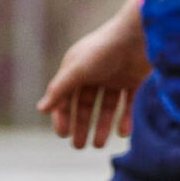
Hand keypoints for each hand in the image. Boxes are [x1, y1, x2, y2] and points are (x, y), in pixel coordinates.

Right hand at [39, 12, 150, 148]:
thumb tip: (40, 110)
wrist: (139, 34)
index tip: (63, 135)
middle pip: (84, 104)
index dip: (62, 115)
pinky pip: (127, 103)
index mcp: (76, 68)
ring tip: (99, 145)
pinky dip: (125, 118)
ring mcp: (114, 76)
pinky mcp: (133, 79)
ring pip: (106, 106)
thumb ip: (59, 90)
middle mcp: (94, 73)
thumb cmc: (104, 49)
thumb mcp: (78, 71)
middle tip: (79, 146)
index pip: (64, 96)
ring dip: (102, 125)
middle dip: (81, 125)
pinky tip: (122, 133)